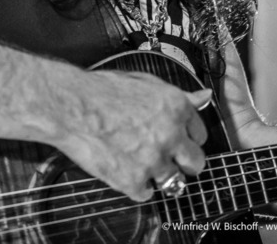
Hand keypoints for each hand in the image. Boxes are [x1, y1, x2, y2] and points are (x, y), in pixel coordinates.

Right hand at [55, 69, 210, 201]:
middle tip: (169, 157)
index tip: (179, 138)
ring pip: (175, 182)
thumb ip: (179, 95)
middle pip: (196, 163)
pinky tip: (126, 169)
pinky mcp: (133, 181)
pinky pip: (146, 194)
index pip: (200, 134)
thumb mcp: (146, 82)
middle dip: (185, 161)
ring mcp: (153, 161)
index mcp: (176, 108)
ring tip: (143, 163)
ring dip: (161, 174)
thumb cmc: (104, 90)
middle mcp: (170, 135)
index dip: (187, 136)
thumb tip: (204, 97)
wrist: (73, 105)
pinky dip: (137, 185)